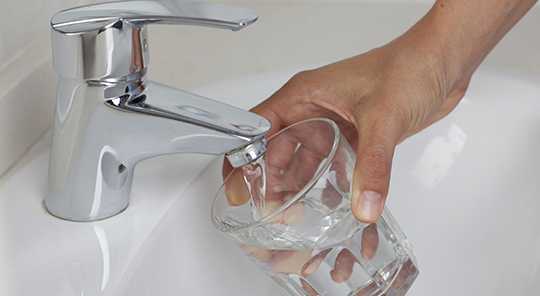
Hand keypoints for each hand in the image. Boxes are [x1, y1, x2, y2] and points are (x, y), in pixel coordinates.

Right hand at [252, 34, 469, 222]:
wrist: (442, 62)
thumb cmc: (408, 66)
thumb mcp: (383, 118)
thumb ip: (372, 166)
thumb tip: (363, 206)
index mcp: (304, 96)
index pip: (258, 129)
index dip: (243, 160)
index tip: (240, 191)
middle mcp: (313, 111)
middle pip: (276, 152)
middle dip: (271, 183)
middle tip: (271, 213)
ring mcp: (332, 125)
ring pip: (303, 163)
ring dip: (298, 189)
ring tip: (295, 217)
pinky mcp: (353, 138)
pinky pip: (331, 168)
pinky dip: (328, 188)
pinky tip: (330, 207)